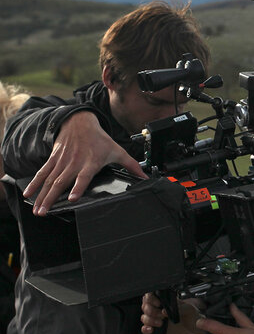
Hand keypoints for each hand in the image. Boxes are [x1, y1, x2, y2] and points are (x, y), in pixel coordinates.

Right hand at [23, 111, 146, 215]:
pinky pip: (42, 173)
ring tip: (38, 210)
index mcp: (90, 162)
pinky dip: (35, 184)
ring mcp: (62, 161)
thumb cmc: (99, 139)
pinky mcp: (53, 159)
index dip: (77, 187)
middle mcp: (74, 162)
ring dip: (42, 195)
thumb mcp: (117, 150)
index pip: (83, 176)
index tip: (71, 198)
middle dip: (52, 198)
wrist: (79, 122)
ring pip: (50, 180)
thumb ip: (131, 165)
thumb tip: (145, 176)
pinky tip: (28, 195)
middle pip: (61, 182)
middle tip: (46, 212)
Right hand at [140, 293, 203, 333]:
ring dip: (149, 320)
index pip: (152, 295)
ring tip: (160, 323)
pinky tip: (151, 330)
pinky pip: (145, 329)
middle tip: (161, 314)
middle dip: (151, 310)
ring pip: (144, 317)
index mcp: (166, 301)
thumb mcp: (189, 309)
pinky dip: (145, 329)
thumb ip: (179, 308)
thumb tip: (166, 311)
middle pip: (145, 305)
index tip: (158, 303)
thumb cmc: (193, 317)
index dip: (151, 298)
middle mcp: (159, 309)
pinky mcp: (156, 330)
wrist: (195, 331)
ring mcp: (157, 319)